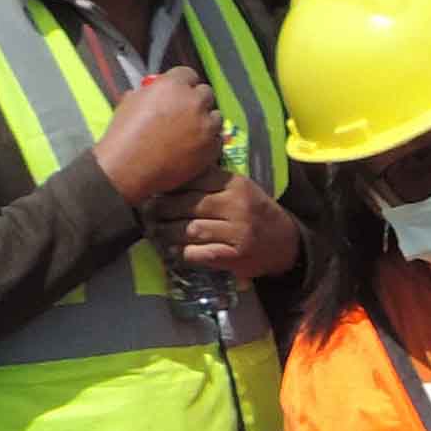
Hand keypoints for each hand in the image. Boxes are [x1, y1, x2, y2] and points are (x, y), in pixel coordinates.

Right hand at [95, 70, 226, 205]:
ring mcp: (205, 126)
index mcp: (173, 85)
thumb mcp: (131, 102)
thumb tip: (152, 92)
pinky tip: (194, 149)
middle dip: (196, 101)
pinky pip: (217, 140)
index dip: (182, 85)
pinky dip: (208, 143)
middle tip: (185, 114)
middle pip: (205, 93)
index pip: (188, 74)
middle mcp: (193, 101)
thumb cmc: (123, 134)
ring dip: (205, 121)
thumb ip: (148, 93)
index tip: (178, 94)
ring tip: (191, 133)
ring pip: (215, 117)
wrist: (127, 169)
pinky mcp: (211, 148)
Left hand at [167, 176, 296, 279]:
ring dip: (168, 231)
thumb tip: (171, 174)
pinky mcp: (235, 256)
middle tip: (147, 211)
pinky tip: (172, 250)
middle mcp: (237, 206)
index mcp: (236, 184)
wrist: (284, 243)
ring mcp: (237, 232)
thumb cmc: (255, 211)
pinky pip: (200, 253)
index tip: (154, 187)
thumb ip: (212, 181)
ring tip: (155, 230)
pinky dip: (182, 253)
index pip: (196, 179)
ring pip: (191, 230)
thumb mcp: (240, 188)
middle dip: (163, 208)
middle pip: (190, 204)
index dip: (171, 184)